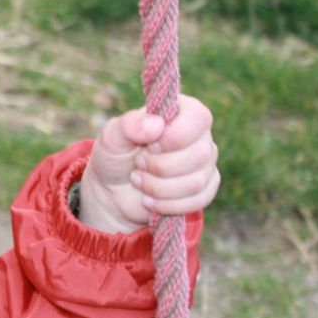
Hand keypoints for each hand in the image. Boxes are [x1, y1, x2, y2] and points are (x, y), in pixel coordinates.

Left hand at [79, 94, 219, 233]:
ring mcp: (206, 163)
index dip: (172, 138)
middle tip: (138, 165)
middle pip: (200, 155)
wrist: (112, 191)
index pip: (199, 119)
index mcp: (184, 112)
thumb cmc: (115, 156)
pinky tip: (150, 200)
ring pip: (197, 182)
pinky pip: (199, 201)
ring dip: (159, 188)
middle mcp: (201, 136)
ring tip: (139, 181)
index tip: (148, 146)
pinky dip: (167, 205)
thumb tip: (157, 125)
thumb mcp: (112, 137)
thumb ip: (129, 125)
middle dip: (160, 167)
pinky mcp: (205, 189)